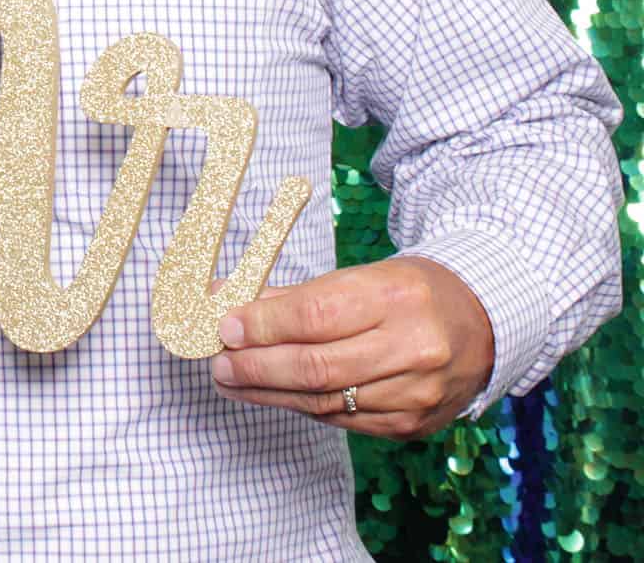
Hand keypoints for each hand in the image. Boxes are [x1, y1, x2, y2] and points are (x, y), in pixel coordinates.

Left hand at [211, 256, 493, 439]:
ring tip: (232, 380)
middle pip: (317, 366)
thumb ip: (291, 296)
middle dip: (256, 366)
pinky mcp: (412, 424)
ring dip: (269, 392)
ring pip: (325, 401)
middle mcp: (413, 348)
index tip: (225, 327)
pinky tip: (273, 394)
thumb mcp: (357, 278)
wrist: (482, 323)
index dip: (262, 325)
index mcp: (396, 297)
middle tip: (219, 362)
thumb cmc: (406, 293)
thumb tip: (224, 301)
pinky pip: (343, 420)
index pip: (315, 315)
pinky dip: (301, 407)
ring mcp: (416, 393)